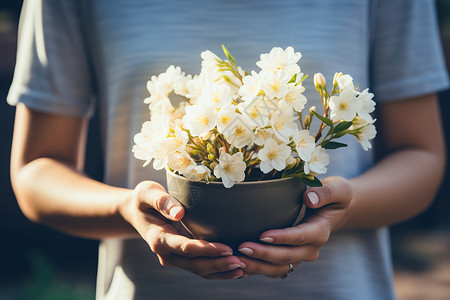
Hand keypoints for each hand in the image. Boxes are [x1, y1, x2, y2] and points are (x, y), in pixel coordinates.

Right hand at [120, 180, 244, 278]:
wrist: (137, 212)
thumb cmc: (144, 199)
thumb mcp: (147, 193)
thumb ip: (162, 202)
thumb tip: (179, 213)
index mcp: (158, 239)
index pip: (185, 248)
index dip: (206, 250)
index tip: (227, 249)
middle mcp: (166, 253)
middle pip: (195, 264)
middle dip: (218, 265)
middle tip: (241, 262)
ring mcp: (175, 257)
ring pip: (199, 270)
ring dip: (220, 271)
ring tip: (242, 268)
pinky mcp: (183, 257)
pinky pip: (201, 267)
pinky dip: (217, 270)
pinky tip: (235, 268)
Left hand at [237, 176, 351, 277]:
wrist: (332, 210)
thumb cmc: (334, 195)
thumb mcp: (338, 189)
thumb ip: (327, 192)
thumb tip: (309, 198)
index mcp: (320, 231)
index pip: (301, 237)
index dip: (283, 238)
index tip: (264, 235)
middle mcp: (310, 248)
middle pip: (287, 256)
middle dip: (264, 254)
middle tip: (242, 248)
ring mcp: (298, 255)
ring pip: (277, 268)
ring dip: (257, 266)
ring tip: (237, 260)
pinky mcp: (287, 257)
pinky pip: (271, 268)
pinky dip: (255, 268)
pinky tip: (237, 265)